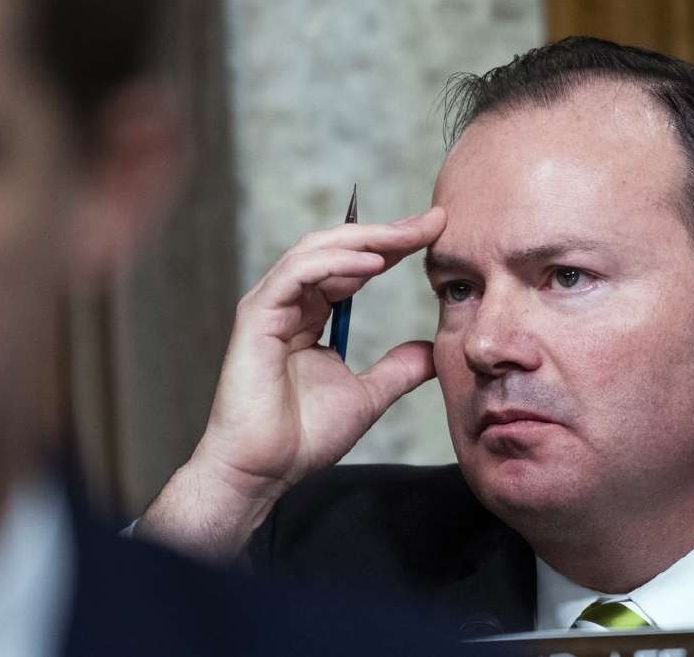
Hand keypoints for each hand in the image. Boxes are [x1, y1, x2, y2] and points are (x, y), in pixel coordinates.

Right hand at [139, 207, 445, 560]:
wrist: (265, 471)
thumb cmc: (302, 437)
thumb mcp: (369, 395)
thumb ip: (398, 369)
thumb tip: (432, 349)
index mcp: (310, 314)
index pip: (353, 265)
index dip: (393, 247)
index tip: (437, 233)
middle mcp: (289, 302)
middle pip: (338, 248)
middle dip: (386, 233)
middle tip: (432, 222)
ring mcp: (270, 305)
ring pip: (316, 250)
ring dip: (365, 239)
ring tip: (408, 237)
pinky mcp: (257, 316)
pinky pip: (297, 274)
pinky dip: (335, 263)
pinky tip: (372, 263)